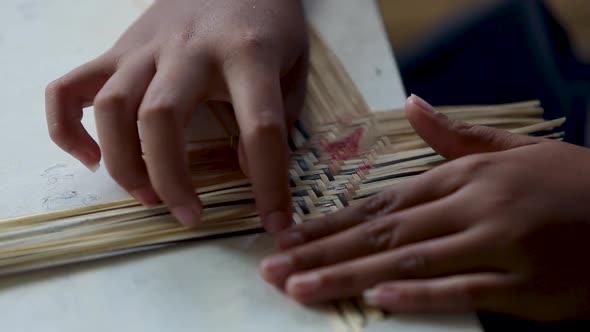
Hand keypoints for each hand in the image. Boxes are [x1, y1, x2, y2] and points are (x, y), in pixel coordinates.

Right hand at [45, 0, 307, 231]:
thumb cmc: (268, 22)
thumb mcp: (295, 64)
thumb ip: (281, 115)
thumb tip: (243, 168)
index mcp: (247, 53)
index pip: (260, 128)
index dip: (270, 184)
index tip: (275, 222)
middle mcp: (189, 49)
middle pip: (160, 118)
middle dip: (171, 180)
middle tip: (190, 216)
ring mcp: (146, 46)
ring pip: (112, 107)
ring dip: (123, 163)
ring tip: (148, 197)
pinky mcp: (119, 47)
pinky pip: (70, 87)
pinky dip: (66, 128)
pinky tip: (90, 157)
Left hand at [260, 95, 589, 320]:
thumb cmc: (569, 183)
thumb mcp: (512, 149)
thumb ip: (455, 136)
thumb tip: (413, 105)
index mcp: (462, 177)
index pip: (380, 202)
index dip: (331, 223)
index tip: (290, 238)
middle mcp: (471, 206)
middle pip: (382, 232)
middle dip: (323, 252)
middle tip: (275, 270)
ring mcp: (496, 243)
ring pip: (409, 259)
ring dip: (350, 275)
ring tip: (302, 289)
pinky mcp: (525, 284)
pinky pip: (463, 289)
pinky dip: (419, 294)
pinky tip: (378, 300)